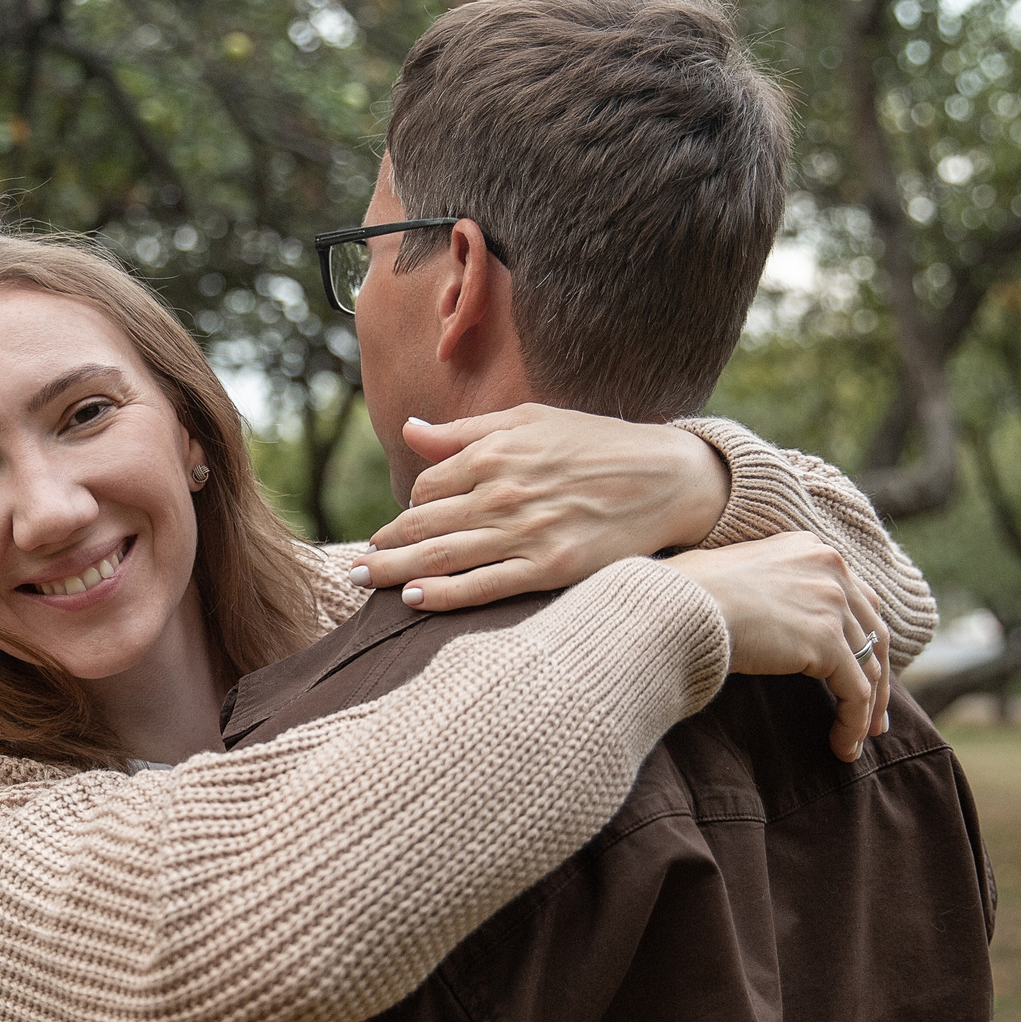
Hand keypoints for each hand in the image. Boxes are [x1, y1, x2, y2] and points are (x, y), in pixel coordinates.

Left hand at [350, 405, 728, 610]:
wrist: (669, 478)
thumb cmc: (598, 445)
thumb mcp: (530, 420)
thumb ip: (466, 431)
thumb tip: (410, 430)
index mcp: (495, 452)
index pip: (426, 487)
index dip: (408, 509)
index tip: (400, 529)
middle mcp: (503, 491)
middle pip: (421, 525)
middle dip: (381, 547)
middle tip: (352, 567)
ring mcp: (525, 532)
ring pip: (440, 557)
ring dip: (393, 573)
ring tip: (362, 583)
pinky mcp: (549, 568)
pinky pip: (482, 586)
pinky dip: (443, 595)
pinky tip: (413, 601)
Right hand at [666, 533, 891, 761]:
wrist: (674, 607)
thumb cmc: (683, 597)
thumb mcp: (736, 576)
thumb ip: (766, 591)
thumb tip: (761, 622)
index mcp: (810, 549)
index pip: (855, 599)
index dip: (862, 639)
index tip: (860, 671)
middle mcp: (830, 568)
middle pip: (873, 630)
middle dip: (877, 675)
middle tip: (874, 714)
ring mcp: (831, 603)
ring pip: (870, 665)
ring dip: (868, 708)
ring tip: (859, 739)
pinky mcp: (826, 641)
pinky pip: (855, 692)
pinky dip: (854, 723)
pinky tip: (843, 748)